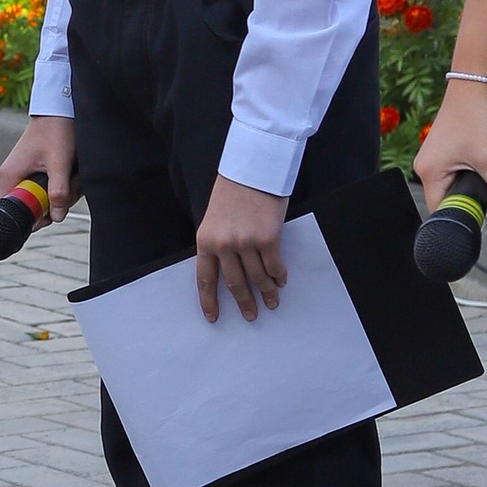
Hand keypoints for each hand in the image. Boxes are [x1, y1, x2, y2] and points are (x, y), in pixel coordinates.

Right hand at [0, 112, 76, 220]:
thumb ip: (58, 191)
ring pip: (45, 198)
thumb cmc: (55, 129)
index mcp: (10, 176)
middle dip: (56, 201)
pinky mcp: (36, 171)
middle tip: (69, 184)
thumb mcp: (59, 163)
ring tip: (72, 174)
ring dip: (63, 192)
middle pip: (35, 207)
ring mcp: (25, 174)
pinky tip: (70, 172)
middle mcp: (14, 177)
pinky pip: (49, 188)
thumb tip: (57, 216)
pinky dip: (62, 184)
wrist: (60, 109)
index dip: (39, 214)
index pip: (18, 212)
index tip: (56, 204)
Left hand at [196, 175, 290, 324]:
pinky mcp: (269, 238)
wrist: (252, 168)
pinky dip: (279, 276)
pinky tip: (281, 281)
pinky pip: (275, 266)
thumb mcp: (214, 218)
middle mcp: (224, 244)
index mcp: (205, 240)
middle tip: (251, 315)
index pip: (205, 279)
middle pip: (235, 284)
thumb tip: (228, 270)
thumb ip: (218, 243)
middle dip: (244, 303)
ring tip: (272, 302)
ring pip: (258, 278)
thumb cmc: (232, 191)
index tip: (213, 317)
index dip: (209, 301)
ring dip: (266, 292)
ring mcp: (246, 243)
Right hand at [416, 84, 486, 215]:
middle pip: (455, 198)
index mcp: (430, 173)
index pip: (443, 210)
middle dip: (483, 197)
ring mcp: (438, 160)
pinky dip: (484, 172)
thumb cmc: (475, 118)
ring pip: (464, 185)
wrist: (474, 86)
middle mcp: (428, 169)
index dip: (466, 215)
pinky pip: (465, 172)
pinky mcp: (448, 153)